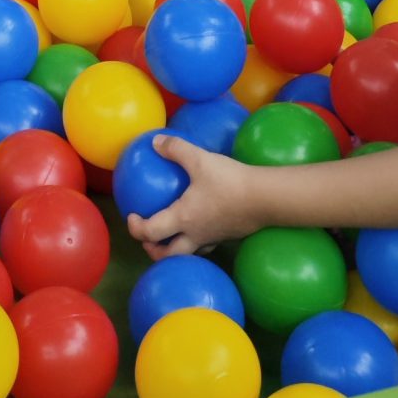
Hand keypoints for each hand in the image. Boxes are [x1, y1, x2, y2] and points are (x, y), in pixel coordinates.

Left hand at [124, 135, 261, 257]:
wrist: (265, 198)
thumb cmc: (229, 181)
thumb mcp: (199, 159)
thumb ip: (176, 149)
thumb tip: (155, 141)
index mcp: (183, 218)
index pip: (151, 233)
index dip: (136, 228)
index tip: (132, 216)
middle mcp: (195, 234)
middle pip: (168, 255)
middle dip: (153, 250)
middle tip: (147, 238)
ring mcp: (212, 238)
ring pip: (188, 253)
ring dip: (174, 249)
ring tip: (170, 236)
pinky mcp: (227, 236)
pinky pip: (206, 244)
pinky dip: (196, 240)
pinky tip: (200, 224)